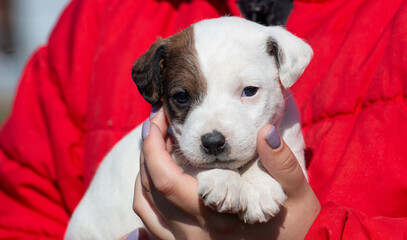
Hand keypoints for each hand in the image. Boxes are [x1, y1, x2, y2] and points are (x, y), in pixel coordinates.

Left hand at [133, 109, 319, 239]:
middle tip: (155, 126)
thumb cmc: (296, 228)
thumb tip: (265, 133)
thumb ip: (283, 164)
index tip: (157, 120)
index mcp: (216, 215)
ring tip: (154, 148)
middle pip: (149, 190)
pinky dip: (145, 202)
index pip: (167, 179)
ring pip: (145, 209)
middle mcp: (195, 233)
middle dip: (146, 152)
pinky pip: (150, 229)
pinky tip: (150, 185)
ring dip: (143, 174)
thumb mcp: (297, 196)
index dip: (154, 146)